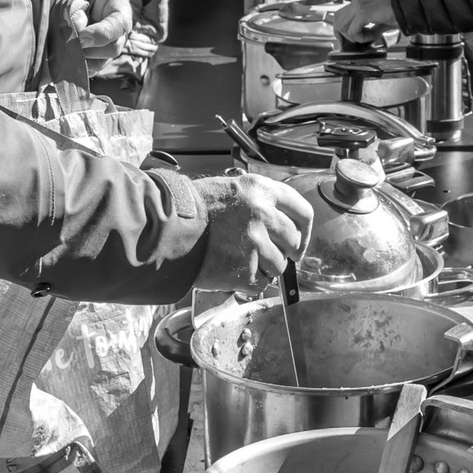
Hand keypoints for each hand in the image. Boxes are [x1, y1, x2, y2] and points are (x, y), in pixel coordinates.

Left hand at [49, 0, 133, 61]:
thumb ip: (68, 6)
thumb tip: (78, 30)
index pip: (120, 22)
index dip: (102, 33)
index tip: (80, 38)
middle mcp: (114, 22)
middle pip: (115, 46)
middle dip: (89, 49)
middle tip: (65, 44)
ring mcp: (105, 41)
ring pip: (102, 62)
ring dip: (79, 59)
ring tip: (58, 47)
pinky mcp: (92, 56)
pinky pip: (89, 70)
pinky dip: (73, 67)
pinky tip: (58, 56)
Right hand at [197, 173, 314, 287]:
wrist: (166, 229)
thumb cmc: (191, 209)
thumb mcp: (230, 190)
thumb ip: (258, 202)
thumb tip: (279, 221)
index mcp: (261, 191)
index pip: (303, 212)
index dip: (305, 231)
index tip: (299, 241)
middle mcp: (263, 215)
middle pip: (294, 241)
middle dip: (285, 252)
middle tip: (269, 255)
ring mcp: (255, 243)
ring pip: (279, 266)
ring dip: (264, 268)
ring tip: (240, 260)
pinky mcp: (245, 269)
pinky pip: (260, 283)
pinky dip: (248, 282)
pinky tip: (231, 271)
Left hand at [332, 0, 398, 44]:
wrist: (407, 7)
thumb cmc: (398, 12)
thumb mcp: (379, 22)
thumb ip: (368, 29)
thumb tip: (362, 38)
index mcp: (359, 2)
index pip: (339, 16)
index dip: (340, 30)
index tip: (347, 40)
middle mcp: (356, 2)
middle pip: (336, 20)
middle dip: (343, 35)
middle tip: (356, 41)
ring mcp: (358, 6)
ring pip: (341, 26)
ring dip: (353, 36)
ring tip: (367, 38)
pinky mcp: (363, 12)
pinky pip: (353, 31)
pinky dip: (361, 38)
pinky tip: (372, 36)